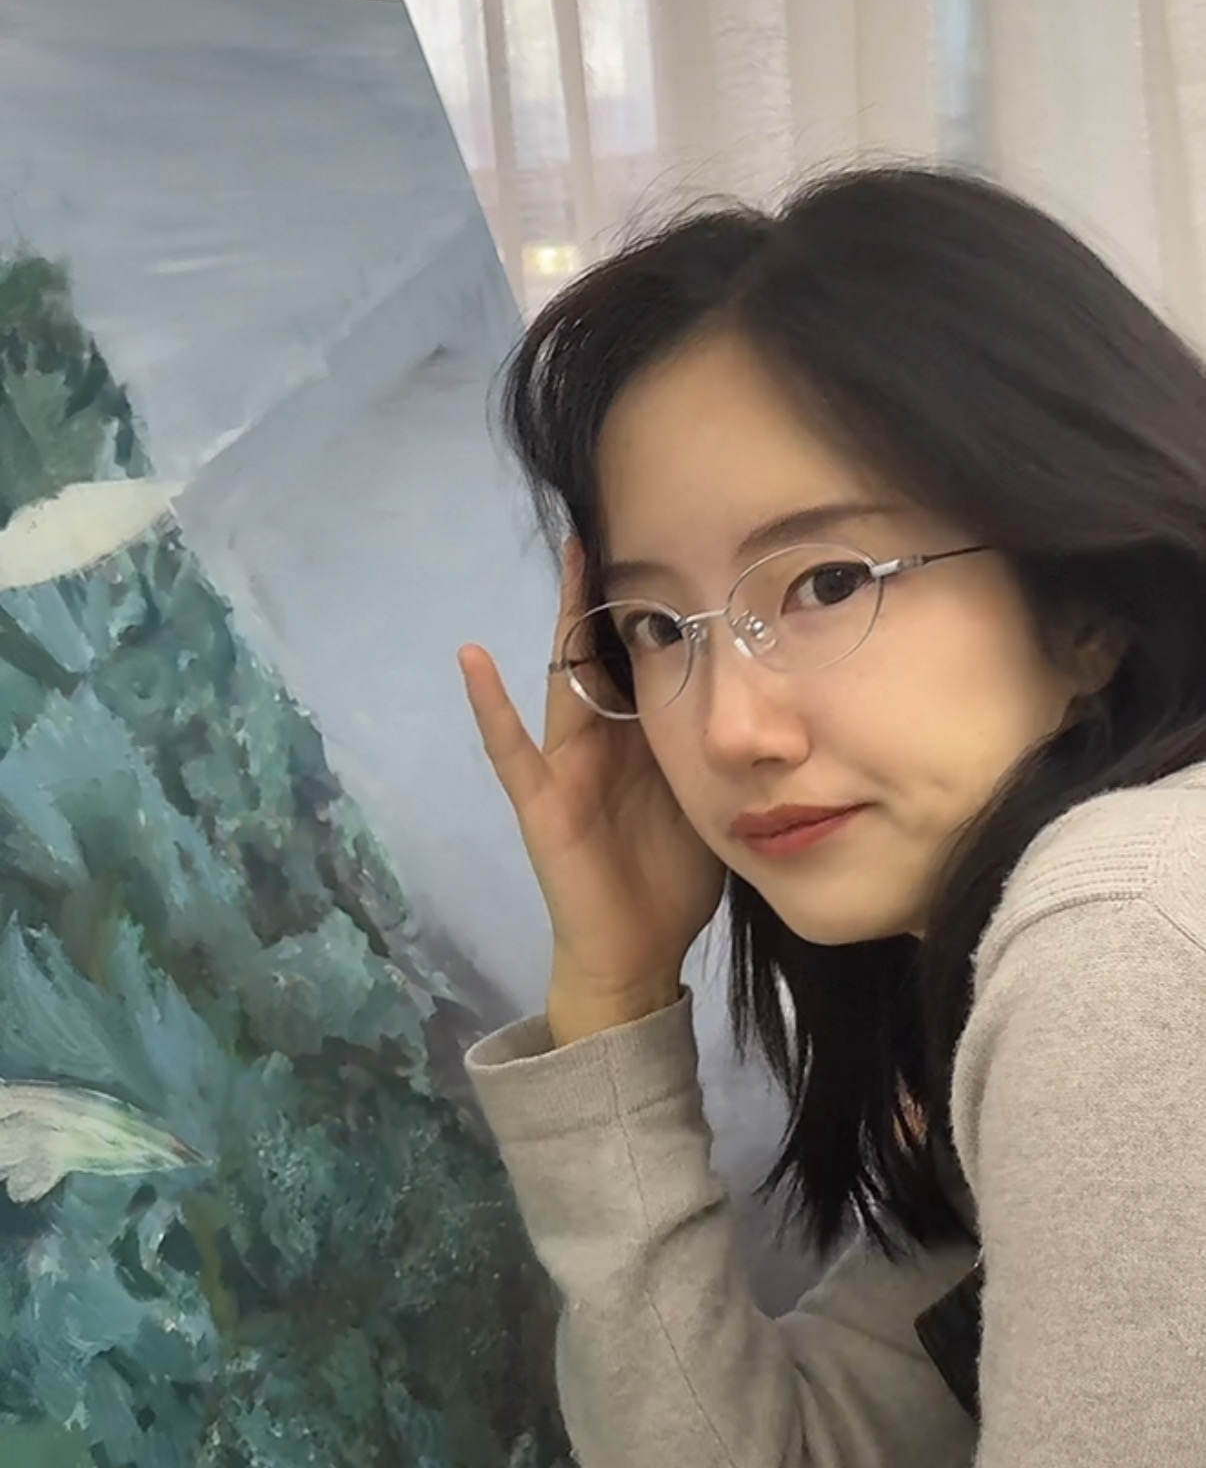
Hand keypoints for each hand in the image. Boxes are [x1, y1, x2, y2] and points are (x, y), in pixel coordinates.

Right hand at [458, 536, 725, 1038]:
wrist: (637, 955)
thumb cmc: (674, 880)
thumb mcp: (714, 799)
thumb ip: (731, 752)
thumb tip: (791, 705)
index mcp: (645, 738)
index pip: (653, 656)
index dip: (666, 603)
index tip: (693, 536)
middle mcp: (603, 741)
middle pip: (608, 651)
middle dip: (615, 587)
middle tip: (628, 511)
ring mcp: (565, 768)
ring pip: (566, 680)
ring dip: (567, 618)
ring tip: (570, 552)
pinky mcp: (542, 804)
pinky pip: (511, 751)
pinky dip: (489, 707)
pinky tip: (473, 659)